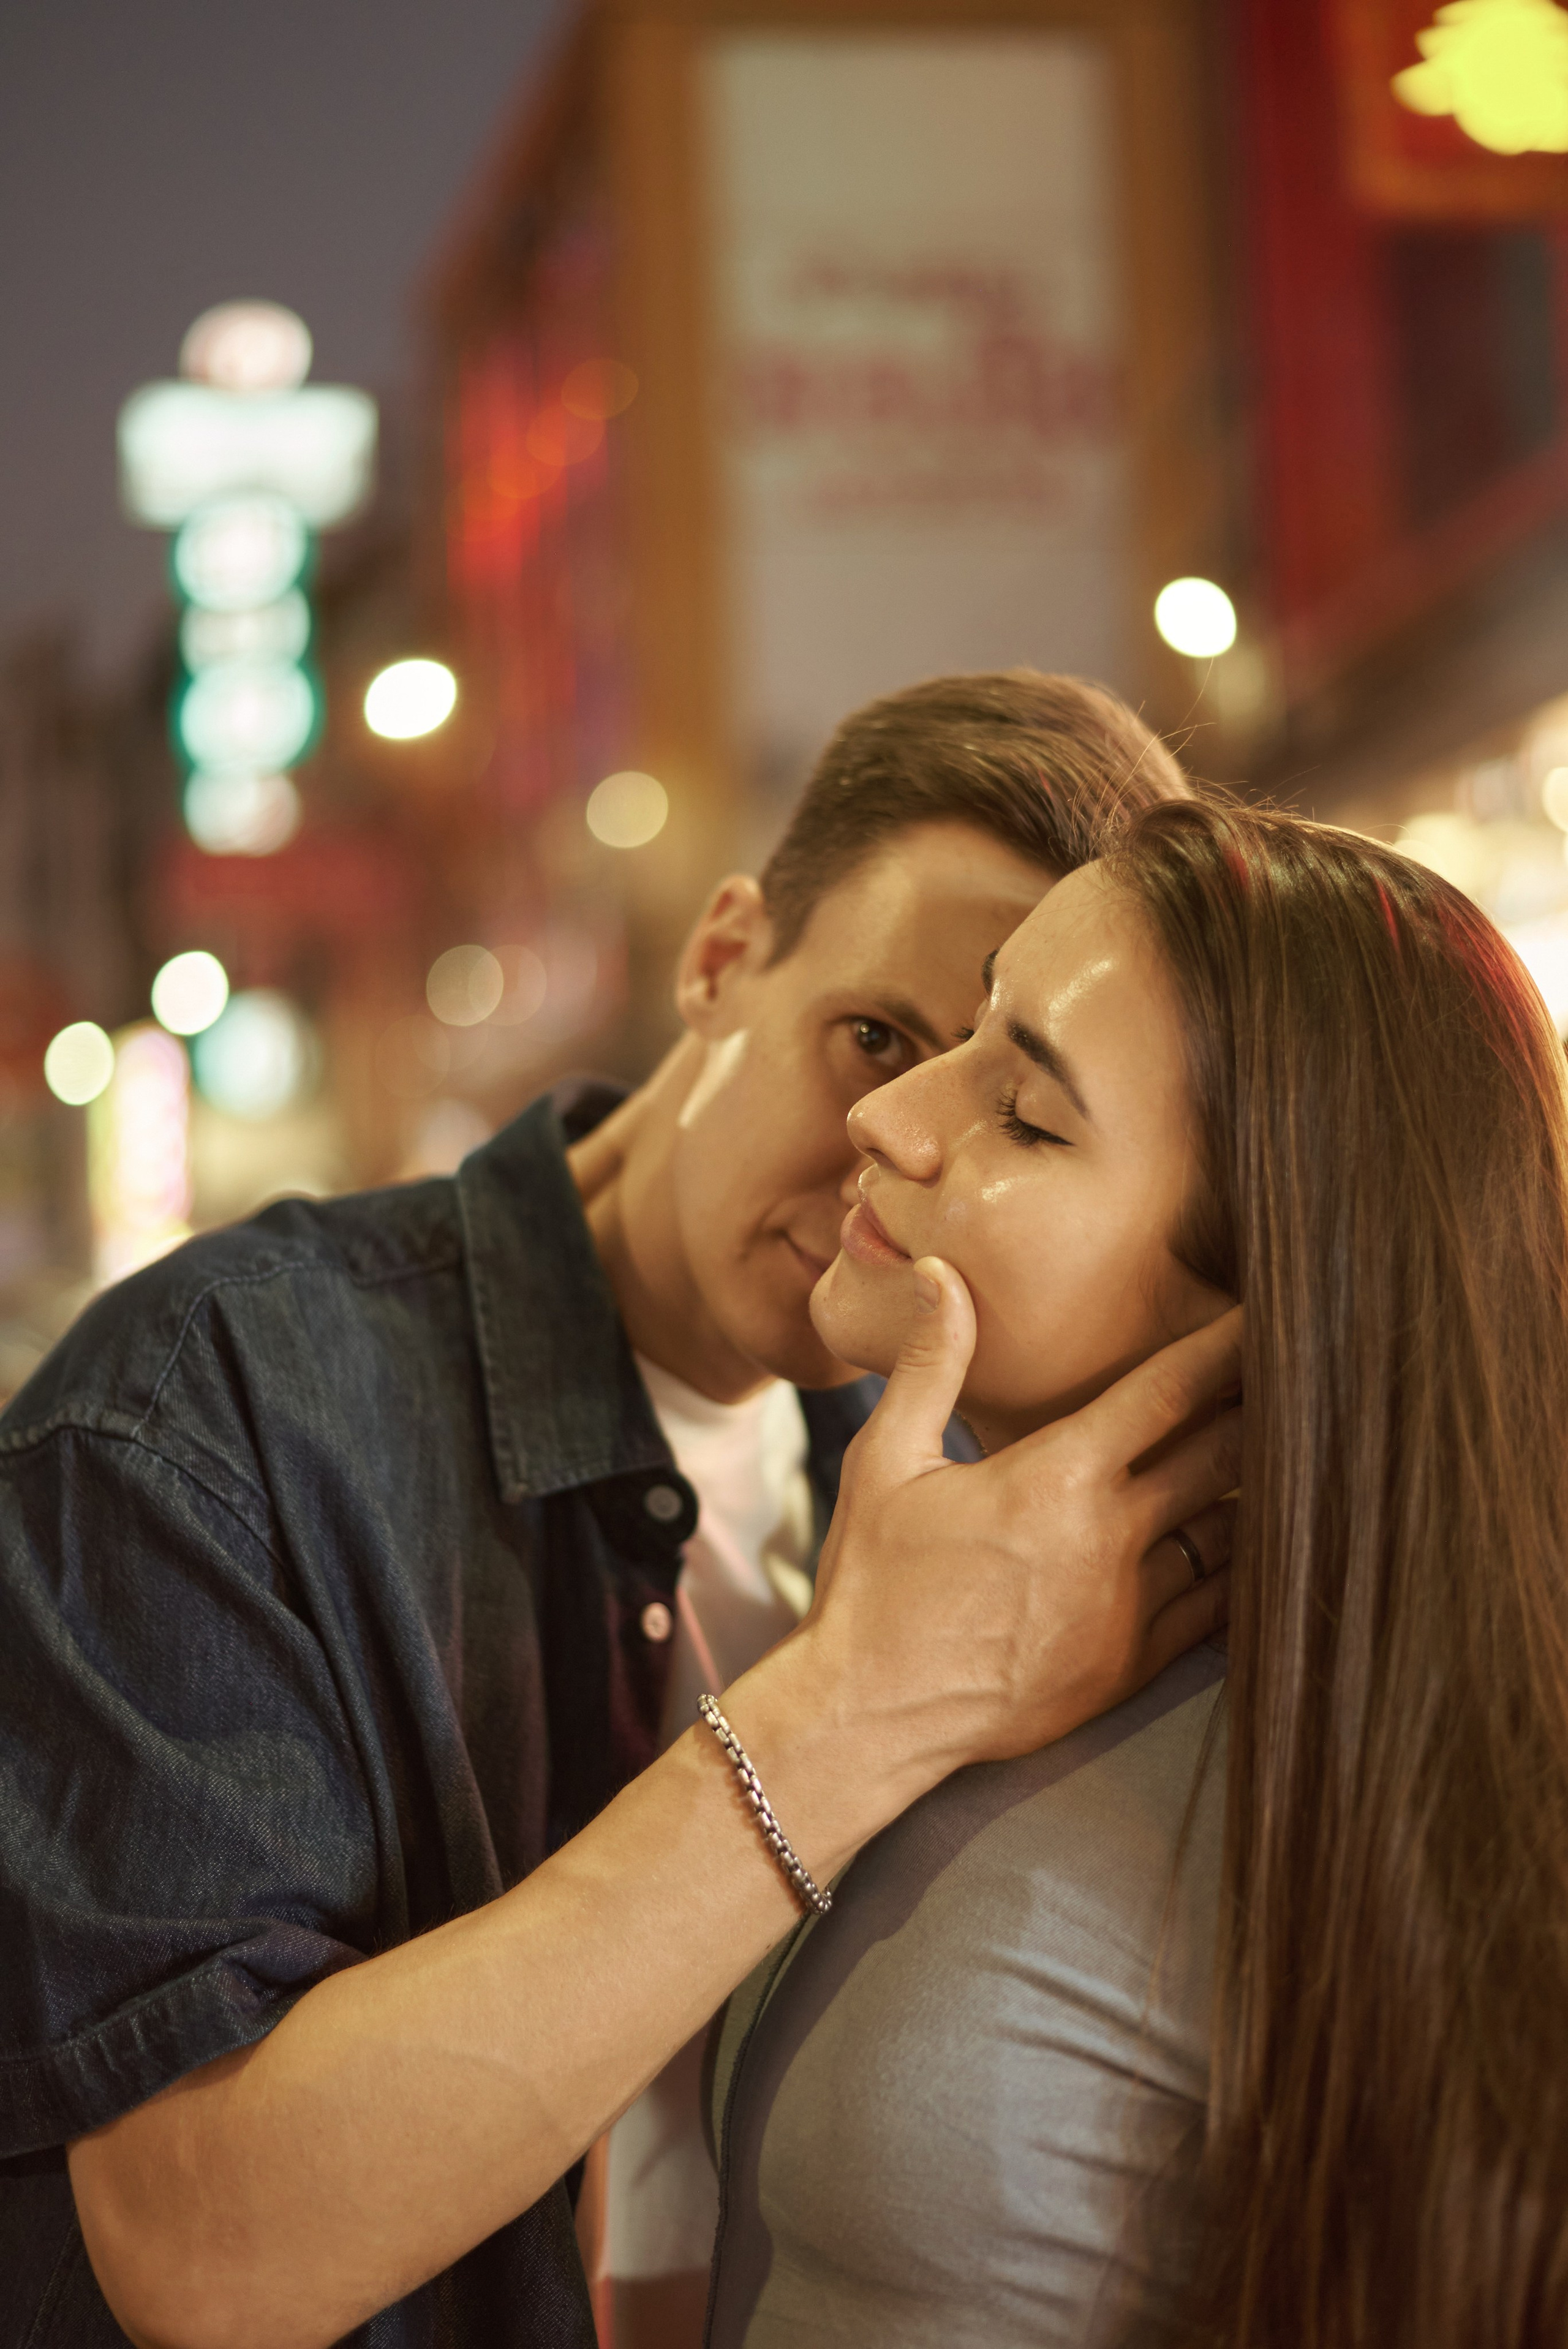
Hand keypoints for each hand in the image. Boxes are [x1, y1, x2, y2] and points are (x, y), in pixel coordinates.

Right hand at [795, 1255, 1238, 1795]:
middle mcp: (1110, 1539)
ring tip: (1291, 1451)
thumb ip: (931, 1364)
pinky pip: (1217, 1608)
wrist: (870, 1715)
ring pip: (1230, 1531)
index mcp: (1057, 1477)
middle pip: (1221, 1454)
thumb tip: (942, 1276)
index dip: (1225, 1347)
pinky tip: (1260, 1543)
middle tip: (1300, 1373)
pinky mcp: (1132, 1668)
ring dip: (1258, 1489)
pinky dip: (1243, 1569)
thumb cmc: (872, 1582)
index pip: (1168, 1392)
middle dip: (1261, 1408)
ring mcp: (1129, 1610)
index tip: (1266, 1314)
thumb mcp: (884, 1460)